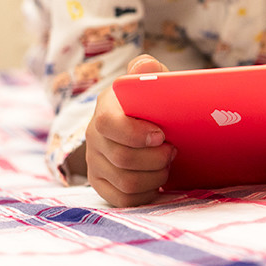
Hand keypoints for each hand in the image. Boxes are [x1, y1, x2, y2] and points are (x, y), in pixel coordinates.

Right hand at [82, 54, 174, 206]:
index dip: (135, 133)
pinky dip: (146, 193)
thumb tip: (145, 66)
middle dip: (155, 158)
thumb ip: (148, 71)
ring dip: (154, 176)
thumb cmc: (150, 102)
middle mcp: (93, 136)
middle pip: (122, 158)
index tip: (161, 135)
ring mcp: (94, 162)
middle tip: (173, 151)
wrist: (143, 122)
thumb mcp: (151, 82)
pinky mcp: (100, 183)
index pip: (108, 123)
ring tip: (167, 164)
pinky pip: (123, 199)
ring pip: (125, 182)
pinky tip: (157, 181)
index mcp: (105, 107)